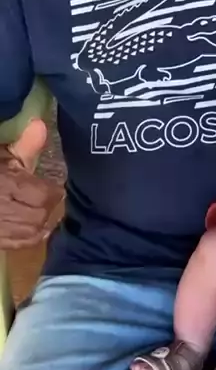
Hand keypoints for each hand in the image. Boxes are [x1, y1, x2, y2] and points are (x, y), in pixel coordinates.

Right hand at [0, 120, 64, 250]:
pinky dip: (30, 238)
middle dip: (49, 208)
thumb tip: (40, 125)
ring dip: (41, 223)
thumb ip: (24, 145)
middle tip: (52, 200)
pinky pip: (17, 243)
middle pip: (38, 215)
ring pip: (30, 231)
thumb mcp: (2, 154)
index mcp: (6, 184)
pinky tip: (37, 230)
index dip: (53, 192)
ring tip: (45, 213)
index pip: (42, 195)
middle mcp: (2, 208)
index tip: (57, 187)